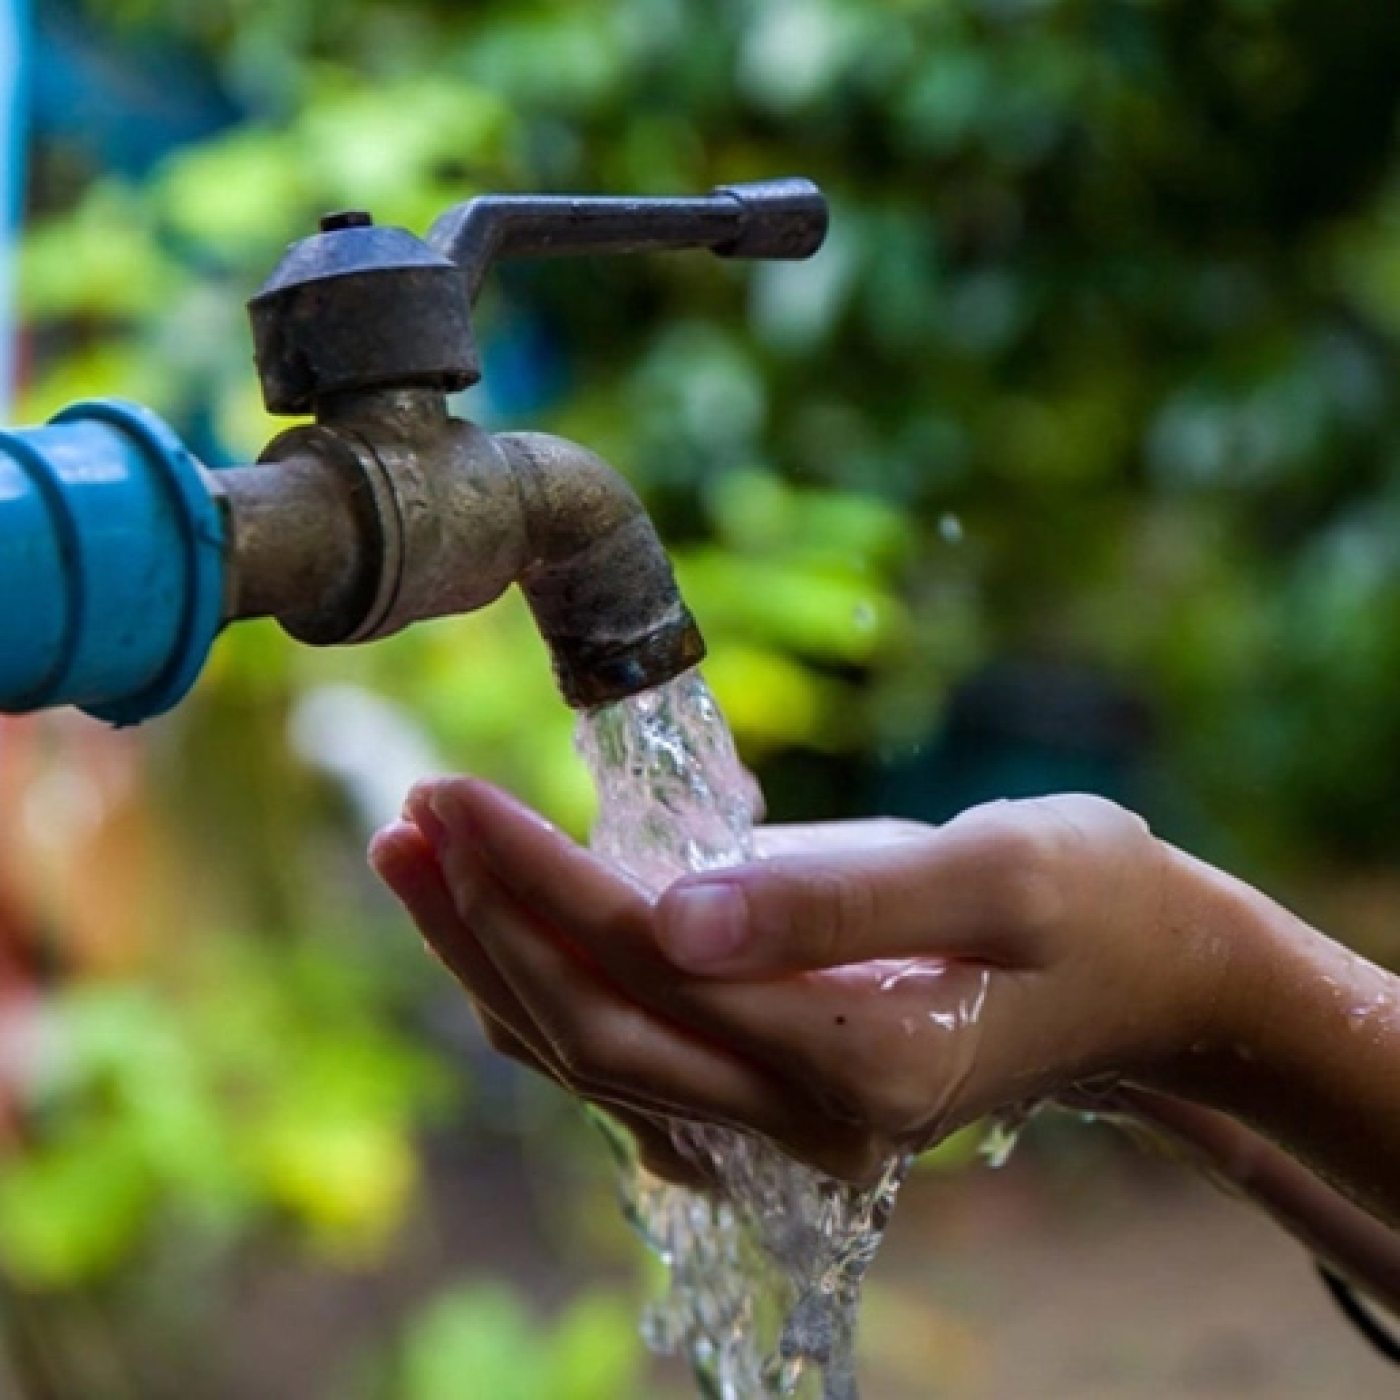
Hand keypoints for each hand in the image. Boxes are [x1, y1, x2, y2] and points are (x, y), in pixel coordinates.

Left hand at [370, 779, 1226, 1183]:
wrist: (1142, 983)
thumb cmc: (1089, 902)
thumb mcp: (998, 870)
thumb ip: (839, 900)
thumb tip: (672, 909)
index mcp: (858, 1059)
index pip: (647, 964)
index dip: (534, 881)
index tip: (452, 795)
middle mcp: (803, 1117)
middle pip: (588, 1028)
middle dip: (482, 921)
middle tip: (408, 818)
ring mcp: (779, 1120)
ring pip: (588, 1052)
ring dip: (487, 954)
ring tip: (414, 852)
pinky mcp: (767, 1090)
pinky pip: (621, 1052)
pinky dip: (540, 982)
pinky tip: (490, 916)